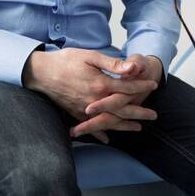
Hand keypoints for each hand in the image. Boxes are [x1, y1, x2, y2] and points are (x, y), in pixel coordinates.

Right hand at [23, 48, 157, 141]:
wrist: (40, 72)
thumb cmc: (66, 60)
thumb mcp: (91, 56)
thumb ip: (112, 64)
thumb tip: (132, 68)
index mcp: (101, 85)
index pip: (128, 88)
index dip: (141, 86)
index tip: (153, 85)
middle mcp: (95, 101)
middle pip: (123, 109)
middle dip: (139, 112)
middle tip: (154, 116)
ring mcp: (85, 109)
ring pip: (109, 121)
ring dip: (124, 125)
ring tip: (138, 128)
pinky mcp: (75, 113)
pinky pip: (91, 126)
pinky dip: (99, 134)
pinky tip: (107, 139)